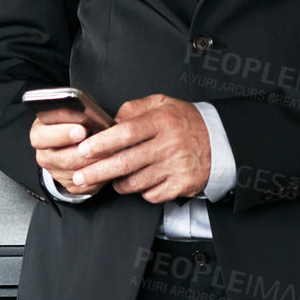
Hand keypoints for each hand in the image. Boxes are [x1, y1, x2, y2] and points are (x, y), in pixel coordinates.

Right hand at [29, 106, 103, 194]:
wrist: (70, 143)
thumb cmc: (71, 122)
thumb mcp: (67, 113)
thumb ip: (73, 113)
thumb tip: (89, 113)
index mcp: (40, 134)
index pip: (41, 137)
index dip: (62, 134)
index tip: (81, 130)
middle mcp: (45, 156)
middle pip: (63, 158)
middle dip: (86, 151)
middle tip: (103, 143)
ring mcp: (56, 173)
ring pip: (78, 173)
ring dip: (98, 162)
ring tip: (113, 150)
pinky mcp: (70, 185)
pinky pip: (88, 184)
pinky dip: (102, 174)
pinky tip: (111, 162)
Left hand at [31, 95, 210, 202]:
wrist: (220, 141)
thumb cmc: (185, 121)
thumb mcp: (162, 103)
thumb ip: (134, 109)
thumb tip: (109, 122)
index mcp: (162, 121)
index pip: (125, 133)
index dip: (102, 143)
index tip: (84, 150)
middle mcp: (169, 145)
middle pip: (125, 162)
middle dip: (98, 171)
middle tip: (80, 176)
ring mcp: (176, 167)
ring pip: (135, 182)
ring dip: (117, 183)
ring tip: (111, 177)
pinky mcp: (182, 185)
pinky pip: (151, 195)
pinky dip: (140, 191)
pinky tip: (140, 182)